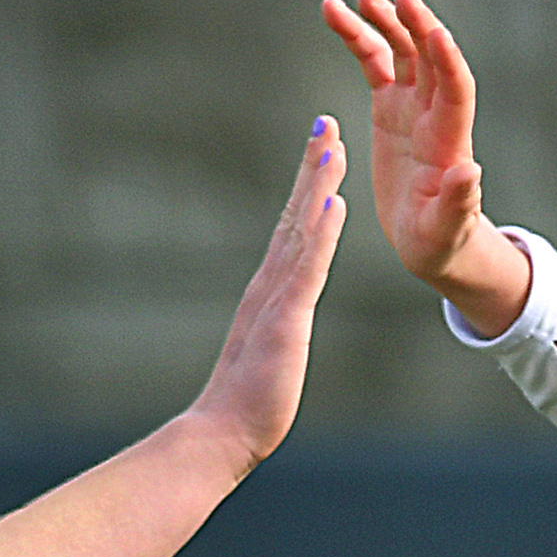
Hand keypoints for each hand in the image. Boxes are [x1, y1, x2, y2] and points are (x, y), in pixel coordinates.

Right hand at [183, 117, 348, 469]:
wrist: (222, 433)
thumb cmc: (246, 404)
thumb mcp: (269, 354)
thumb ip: (276, 329)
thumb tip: (280, 322)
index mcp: (269, 292)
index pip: (292, 230)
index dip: (308, 188)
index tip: (321, 151)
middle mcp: (270, 284)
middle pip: (295, 214)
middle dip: (313, 167)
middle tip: (327, 123)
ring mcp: (275, 298)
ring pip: (300, 230)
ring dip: (318, 184)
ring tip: (334, 144)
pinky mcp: (284, 319)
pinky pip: (307, 268)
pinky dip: (320, 232)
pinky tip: (334, 202)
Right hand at [319, 0, 531, 334]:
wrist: (429, 238)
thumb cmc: (440, 239)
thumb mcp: (446, 227)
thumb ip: (458, 201)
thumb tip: (469, 173)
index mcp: (450, 141)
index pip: (456, 91)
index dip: (448, 61)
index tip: (436, 33)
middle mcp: (435, 114)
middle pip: (429, 58)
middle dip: (415, 28)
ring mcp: (413, 106)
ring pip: (400, 52)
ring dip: (381, 22)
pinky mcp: (390, 107)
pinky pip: (374, 63)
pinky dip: (357, 39)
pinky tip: (335, 15)